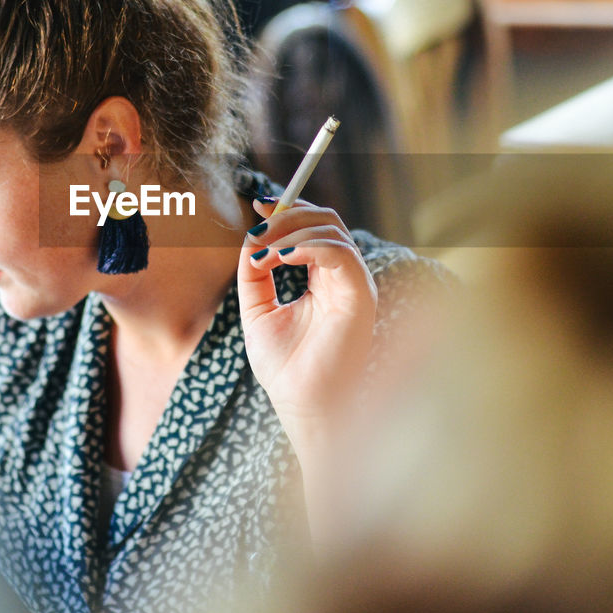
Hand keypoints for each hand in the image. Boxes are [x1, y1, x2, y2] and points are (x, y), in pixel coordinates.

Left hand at [237, 197, 377, 429]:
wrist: (301, 406)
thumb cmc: (285, 368)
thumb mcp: (259, 310)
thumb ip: (255, 273)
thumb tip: (251, 236)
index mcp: (327, 280)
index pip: (316, 228)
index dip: (288, 210)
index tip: (258, 206)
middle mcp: (346, 278)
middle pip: (327, 220)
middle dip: (288, 215)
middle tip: (258, 226)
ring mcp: (356, 286)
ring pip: (332, 230)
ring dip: (290, 233)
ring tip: (262, 255)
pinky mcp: (361, 296)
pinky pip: (339, 253)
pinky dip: (306, 247)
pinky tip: (279, 259)